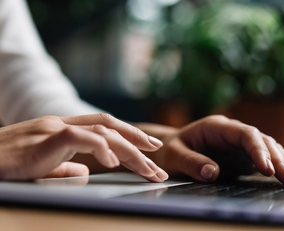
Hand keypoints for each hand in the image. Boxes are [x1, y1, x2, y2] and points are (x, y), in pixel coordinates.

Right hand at [0, 114, 167, 181]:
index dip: (129, 135)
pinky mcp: (44, 139)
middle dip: (138, 142)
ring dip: (129, 150)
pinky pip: (79, 139)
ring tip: (148, 167)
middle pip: (110, 127)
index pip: (104, 127)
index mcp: (64, 129)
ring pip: (102, 132)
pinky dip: (100, 148)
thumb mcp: (42, 164)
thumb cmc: (6, 163)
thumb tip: (85, 171)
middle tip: (159, 157)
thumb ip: (65, 166)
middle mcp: (63, 124)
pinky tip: (114, 163)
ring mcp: (54, 129)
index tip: (149, 147)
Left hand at [141, 115, 283, 188]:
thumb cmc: (170, 150)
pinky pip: (265, 159)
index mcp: (217, 127)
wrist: (171, 148)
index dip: (258, 150)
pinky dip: (279, 168)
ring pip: (268, 149)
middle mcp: (232, 132)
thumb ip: (191, 162)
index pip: (245, 134)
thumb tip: (212, 173)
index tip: (267, 169)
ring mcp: (239, 143)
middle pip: (262, 141)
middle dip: (279, 160)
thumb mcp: (174, 155)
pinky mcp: (242, 155)